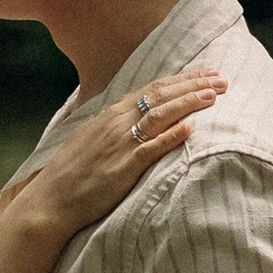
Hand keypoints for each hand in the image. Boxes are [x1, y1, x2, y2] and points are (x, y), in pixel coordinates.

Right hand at [0, 66, 224, 257]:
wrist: (51, 199)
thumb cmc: (72, 172)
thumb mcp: (92, 139)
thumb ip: (116, 126)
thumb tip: (136, 118)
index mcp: (111, 115)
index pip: (152, 89)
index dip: (182, 80)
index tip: (206, 74)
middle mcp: (117, 123)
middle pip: (161, 96)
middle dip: (193, 85)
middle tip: (221, 79)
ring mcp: (120, 144)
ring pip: (159, 116)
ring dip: (188, 103)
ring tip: (213, 96)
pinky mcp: (123, 168)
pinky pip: (150, 149)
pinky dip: (170, 137)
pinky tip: (189, 129)